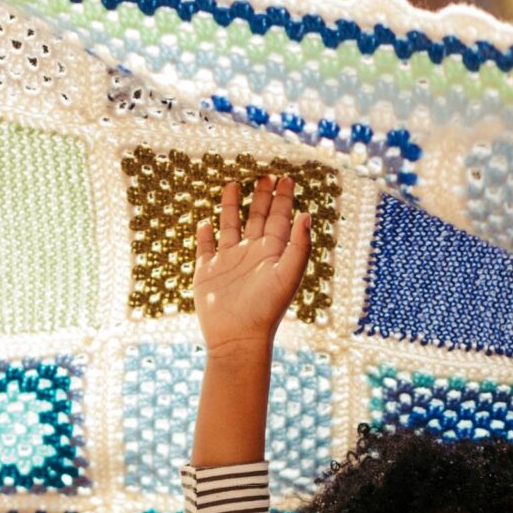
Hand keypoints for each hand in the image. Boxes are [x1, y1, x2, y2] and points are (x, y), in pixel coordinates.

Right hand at [195, 176, 310, 360]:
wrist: (238, 338)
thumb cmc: (267, 309)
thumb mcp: (287, 275)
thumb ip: (299, 246)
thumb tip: (307, 215)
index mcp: (272, 253)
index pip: (280, 219)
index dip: (284, 199)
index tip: (286, 178)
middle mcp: (252, 255)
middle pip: (258, 218)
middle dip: (262, 197)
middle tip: (265, 174)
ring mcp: (229, 263)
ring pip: (230, 226)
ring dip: (232, 206)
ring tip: (232, 183)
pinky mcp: (207, 273)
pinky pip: (206, 249)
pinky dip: (205, 235)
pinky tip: (205, 223)